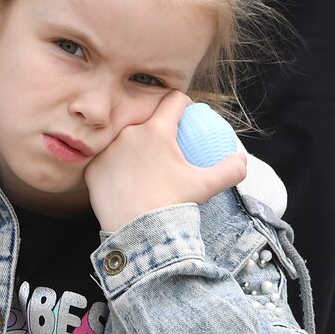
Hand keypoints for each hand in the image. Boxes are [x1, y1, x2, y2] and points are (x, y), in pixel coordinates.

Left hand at [84, 92, 246, 233]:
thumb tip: (241, 160)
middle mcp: (129, 133)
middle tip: (164, 145)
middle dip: (156, 125)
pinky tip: (122, 177)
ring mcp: (107, 149)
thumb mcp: (206, 187)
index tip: (185, 115)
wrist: (138, 233)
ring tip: (141, 163)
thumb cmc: (173, 206)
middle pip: (146, 118)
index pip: (174, 100)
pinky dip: (114, 165)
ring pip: (123, 138)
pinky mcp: (92, 167)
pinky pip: (106, 159)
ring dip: (132, 145)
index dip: (182, 103)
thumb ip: (230, 170)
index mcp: (157, 130)